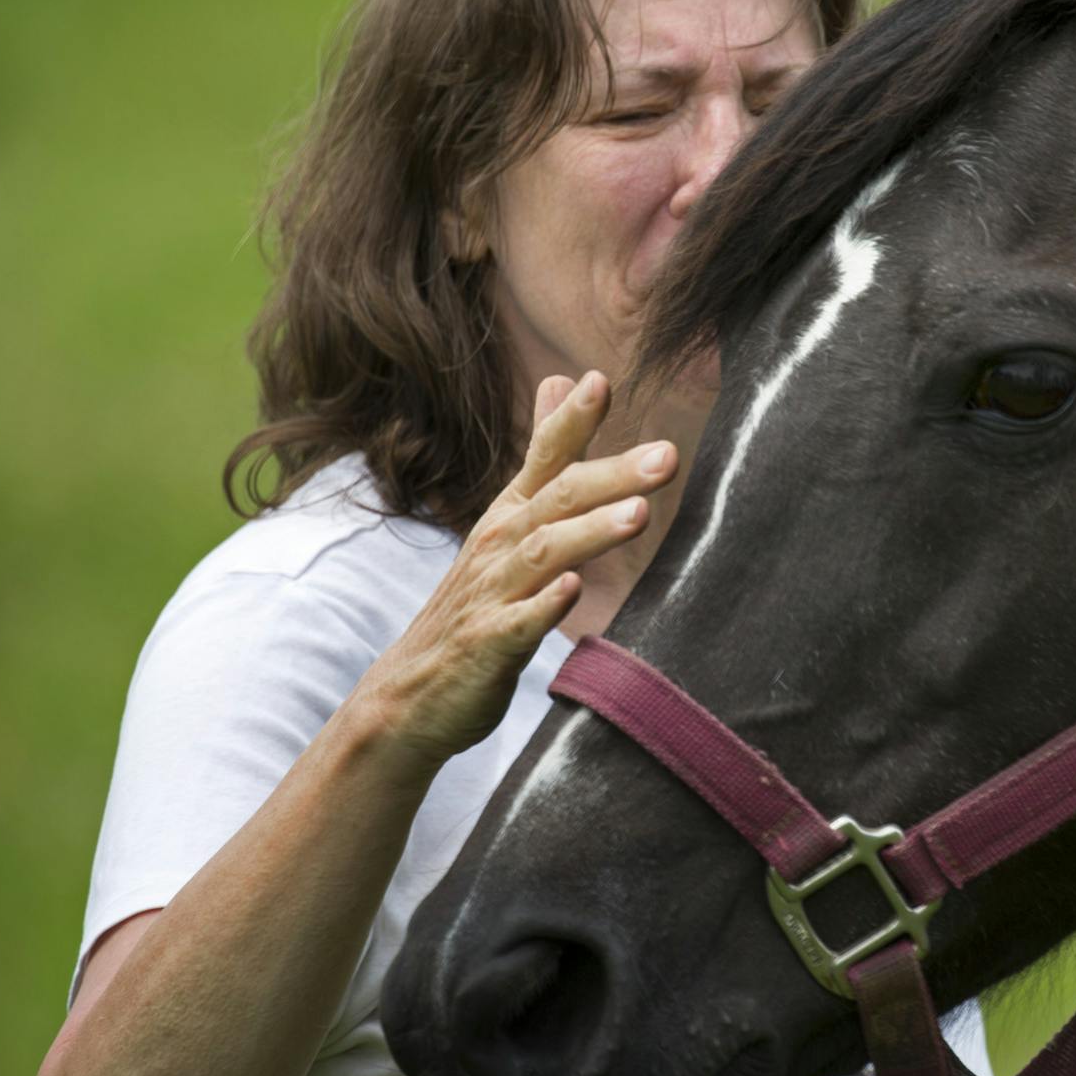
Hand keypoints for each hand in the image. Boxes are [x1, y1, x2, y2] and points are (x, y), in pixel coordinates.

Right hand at [356, 371, 676, 775]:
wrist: (409, 697)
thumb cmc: (475, 604)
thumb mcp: (507, 522)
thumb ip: (545, 457)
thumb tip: (562, 378)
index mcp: (510, 516)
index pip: (544, 457)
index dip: (570, 420)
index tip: (600, 380)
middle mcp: (499, 545)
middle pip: (558, 500)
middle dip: (611, 474)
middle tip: (666, 455)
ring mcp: (492, 595)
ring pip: (544, 554)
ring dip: (590, 532)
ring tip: (638, 515)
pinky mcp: (488, 646)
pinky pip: (519, 624)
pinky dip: (545, 605)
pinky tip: (573, 590)